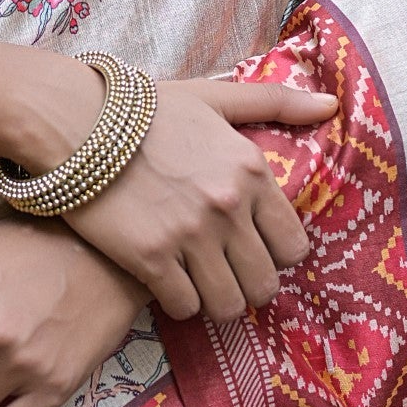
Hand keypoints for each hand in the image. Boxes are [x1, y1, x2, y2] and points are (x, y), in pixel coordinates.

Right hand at [62, 68, 336, 325]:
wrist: (75, 121)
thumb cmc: (146, 109)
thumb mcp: (214, 98)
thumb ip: (275, 102)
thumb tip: (331, 104)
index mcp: (252, 169)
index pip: (294, 245)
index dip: (274, 252)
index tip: (251, 245)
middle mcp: (229, 205)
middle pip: (265, 283)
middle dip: (247, 282)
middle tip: (224, 271)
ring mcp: (190, 235)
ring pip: (229, 304)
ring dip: (217, 300)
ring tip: (199, 283)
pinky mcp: (151, 258)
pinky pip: (185, 308)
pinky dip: (179, 302)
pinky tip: (167, 281)